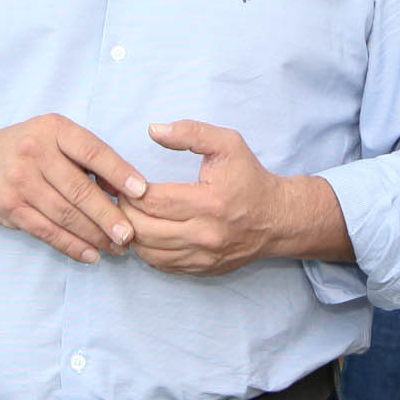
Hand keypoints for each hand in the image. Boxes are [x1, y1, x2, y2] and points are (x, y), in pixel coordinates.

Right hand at [0, 113, 148, 264]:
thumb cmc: (33, 149)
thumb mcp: (59, 138)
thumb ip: (91, 159)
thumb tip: (128, 189)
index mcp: (53, 130)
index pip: (91, 151)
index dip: (118, 172)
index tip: (142, 191)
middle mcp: (34, 153)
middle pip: (78, 190)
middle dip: (108, 215)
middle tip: (131, 234)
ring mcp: (19, 182)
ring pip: (64, 215)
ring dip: (94, 236)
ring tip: (118, 247)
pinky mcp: (11, 208)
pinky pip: (47, 232)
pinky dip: (72, 246)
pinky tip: (92, 255)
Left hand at [123, 121, 322, 276]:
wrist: (278, 219)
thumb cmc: (249, 178)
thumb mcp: (227, 144)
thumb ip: (190, 132)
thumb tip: (153, 130)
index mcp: (210, 202)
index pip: (153, 202)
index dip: (131, 193)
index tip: (126, 184)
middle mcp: (206, 234)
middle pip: (145, 230)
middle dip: (125, 214)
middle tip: (121, 200)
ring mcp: (204, 256)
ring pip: (149, 252)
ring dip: (132, 234)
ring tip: (130, 216)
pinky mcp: (202, 270)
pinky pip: (162, 265)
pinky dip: (147, 250)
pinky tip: (146, 233)